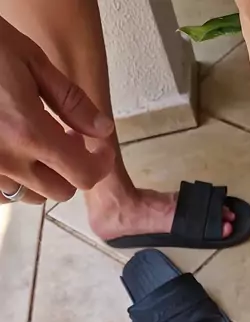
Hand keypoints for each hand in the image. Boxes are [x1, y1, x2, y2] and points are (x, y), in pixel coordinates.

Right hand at [0, 15, 114, 202]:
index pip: (83, 175)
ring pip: (29, 196)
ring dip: (41, 176)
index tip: (100, 149)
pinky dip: (12, 180)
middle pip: (59, 191)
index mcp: (29, 132)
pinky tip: (11, 153)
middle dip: (72, 169)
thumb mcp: (31, 61)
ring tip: (34, 143)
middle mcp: (8, 160)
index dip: (100, 164)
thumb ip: (71, 102)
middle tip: (67, 137)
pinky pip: (1, 194)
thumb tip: (103, 129)